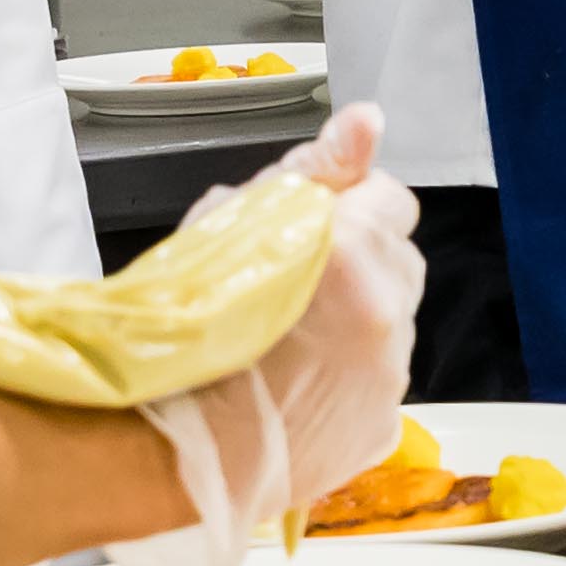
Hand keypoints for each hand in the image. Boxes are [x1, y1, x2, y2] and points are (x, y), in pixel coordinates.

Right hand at [115, 109, 426, 565]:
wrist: (167, 447)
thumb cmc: (183, 330)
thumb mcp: (230, 221)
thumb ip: (313, 169)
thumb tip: (367, 119)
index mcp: (355, 252)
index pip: (389, 197)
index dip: (347, 205)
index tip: (310, 224)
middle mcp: (388, 313)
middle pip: (398, 260)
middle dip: (357, 261)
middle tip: (291, 281)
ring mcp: (389, 375)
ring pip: (392, 322)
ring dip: (355, 320)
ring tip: (288, 339)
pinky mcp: (382, 425)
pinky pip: (381, 382)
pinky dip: (349, 377)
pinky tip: (297, 384)